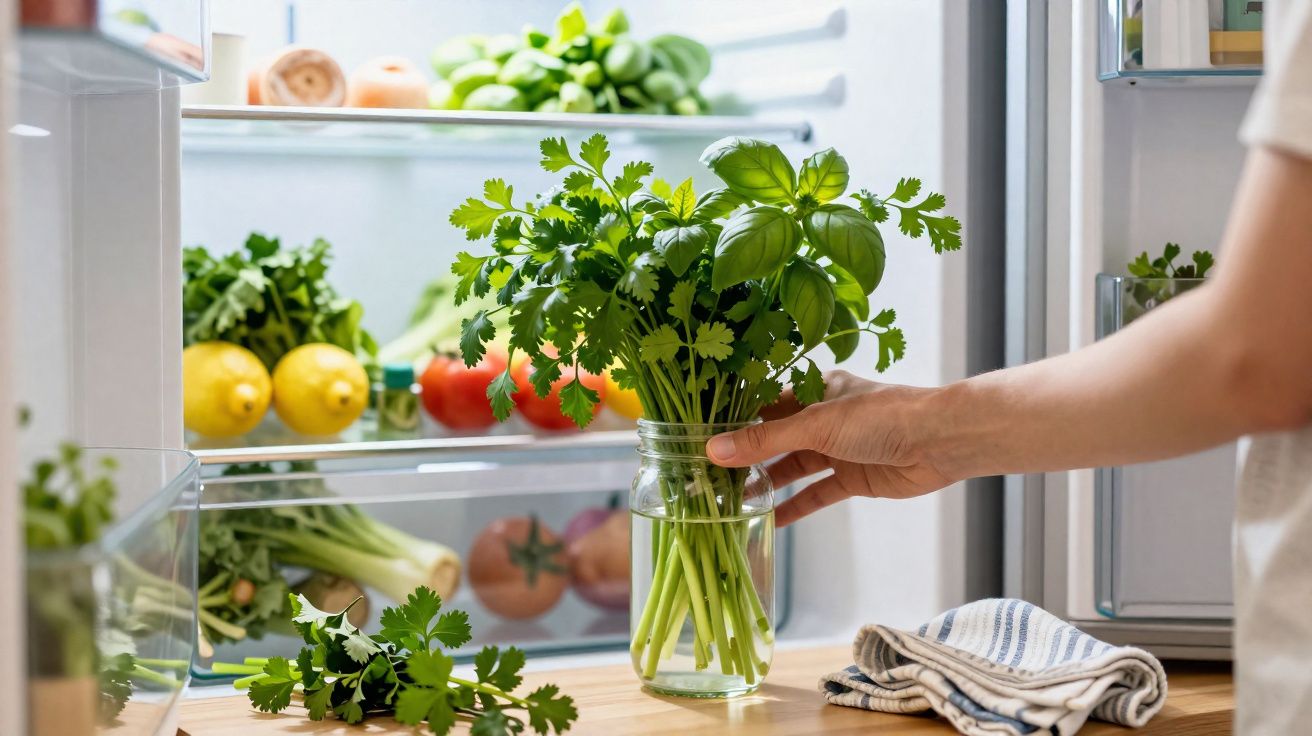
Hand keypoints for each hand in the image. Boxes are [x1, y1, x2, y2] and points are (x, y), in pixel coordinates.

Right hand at [706, 371, 957, 525]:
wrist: (941, 441)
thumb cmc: (881, 416)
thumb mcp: (815, 425)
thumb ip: (764, 441)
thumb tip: (714, 450)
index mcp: (812, 387)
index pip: (762, 402)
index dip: (731, 420)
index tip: (696, 437)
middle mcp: (821, 416)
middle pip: (773, 438)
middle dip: (743, 456)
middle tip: (703, 476)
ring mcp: (837, 448)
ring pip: (791, 467)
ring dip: (763, 484)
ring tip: (726, 502)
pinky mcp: (852, 477)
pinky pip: (815, 493)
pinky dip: (794, 507)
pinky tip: (768, 521)